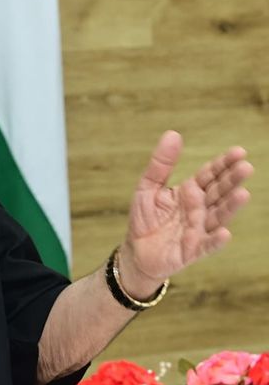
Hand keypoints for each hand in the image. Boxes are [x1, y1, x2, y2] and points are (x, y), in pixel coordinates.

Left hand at [119, 130, 252, 297]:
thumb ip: (161, 163)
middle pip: (218, 192)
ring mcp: (199, 229)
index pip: (210, 175)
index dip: (223, 164)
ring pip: (218, 216)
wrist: (137, 250)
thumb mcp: (147, 186)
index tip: (239, 152)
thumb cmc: (145, 216)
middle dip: (232, 180)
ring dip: (231, 206)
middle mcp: (199, 209)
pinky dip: (216, 239)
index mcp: (190, 191)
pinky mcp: (193, 249)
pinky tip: (225, 232)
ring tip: (243, 194)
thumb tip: (173, 134)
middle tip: (246, 167)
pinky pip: (206, 244)